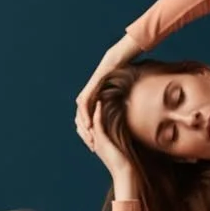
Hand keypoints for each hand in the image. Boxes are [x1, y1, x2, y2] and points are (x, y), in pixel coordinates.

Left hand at [75, 35, 142, 149]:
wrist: (115, 63)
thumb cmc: (118, 76)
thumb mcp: (119, 95)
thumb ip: (118, 105)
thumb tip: (128, 114)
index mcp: (92, 102)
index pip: (89, 121)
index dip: (92, 134)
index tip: (97, 146)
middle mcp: (86, 99)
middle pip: (82, 121)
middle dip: (86, 135)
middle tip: (91, 147)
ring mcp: (85, 94)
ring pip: (80, 115)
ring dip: (85, 128)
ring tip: (90, 140)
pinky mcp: (87, 90)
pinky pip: (83, 106)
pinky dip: (85, 116)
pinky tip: (90, 125)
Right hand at [90, 100, 135, 178]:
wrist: (124, 172)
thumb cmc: (124, 162)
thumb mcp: (118, 145)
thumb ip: (116, 135)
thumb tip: (121, 126)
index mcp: (94, 141)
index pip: (85, 122)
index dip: (86, 111)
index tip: (92, 98)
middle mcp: (92, 140)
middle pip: (82, 120)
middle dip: (84, 107)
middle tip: (90, 93)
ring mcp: (95, 140)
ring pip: (87, 120)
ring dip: (90, 106)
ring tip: (93, 94)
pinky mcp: (101, 140)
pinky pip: (96, 123)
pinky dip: (97, 112)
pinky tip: (100, 102)